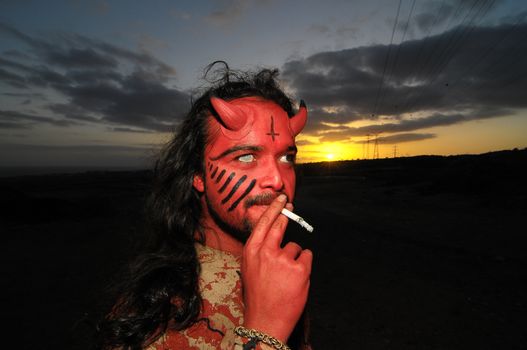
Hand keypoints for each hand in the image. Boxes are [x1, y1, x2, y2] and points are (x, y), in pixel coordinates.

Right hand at [241, 194, 312, 341]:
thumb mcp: (249, 269)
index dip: (274, 208)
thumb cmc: (258, 296)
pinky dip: (305, 264)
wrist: (266, 320)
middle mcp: (266, 252)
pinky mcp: (299, 268)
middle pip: (280, 225)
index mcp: (251, 251)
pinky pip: (307, 256)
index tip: (282, 199)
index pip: (264, 223)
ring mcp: (283, 259)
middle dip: (287, 215)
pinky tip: (297, 277)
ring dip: (295, 257)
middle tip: (291, 208)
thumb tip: (272, 236)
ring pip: (295, 247)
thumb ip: (259, 251)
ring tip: (287, 276)